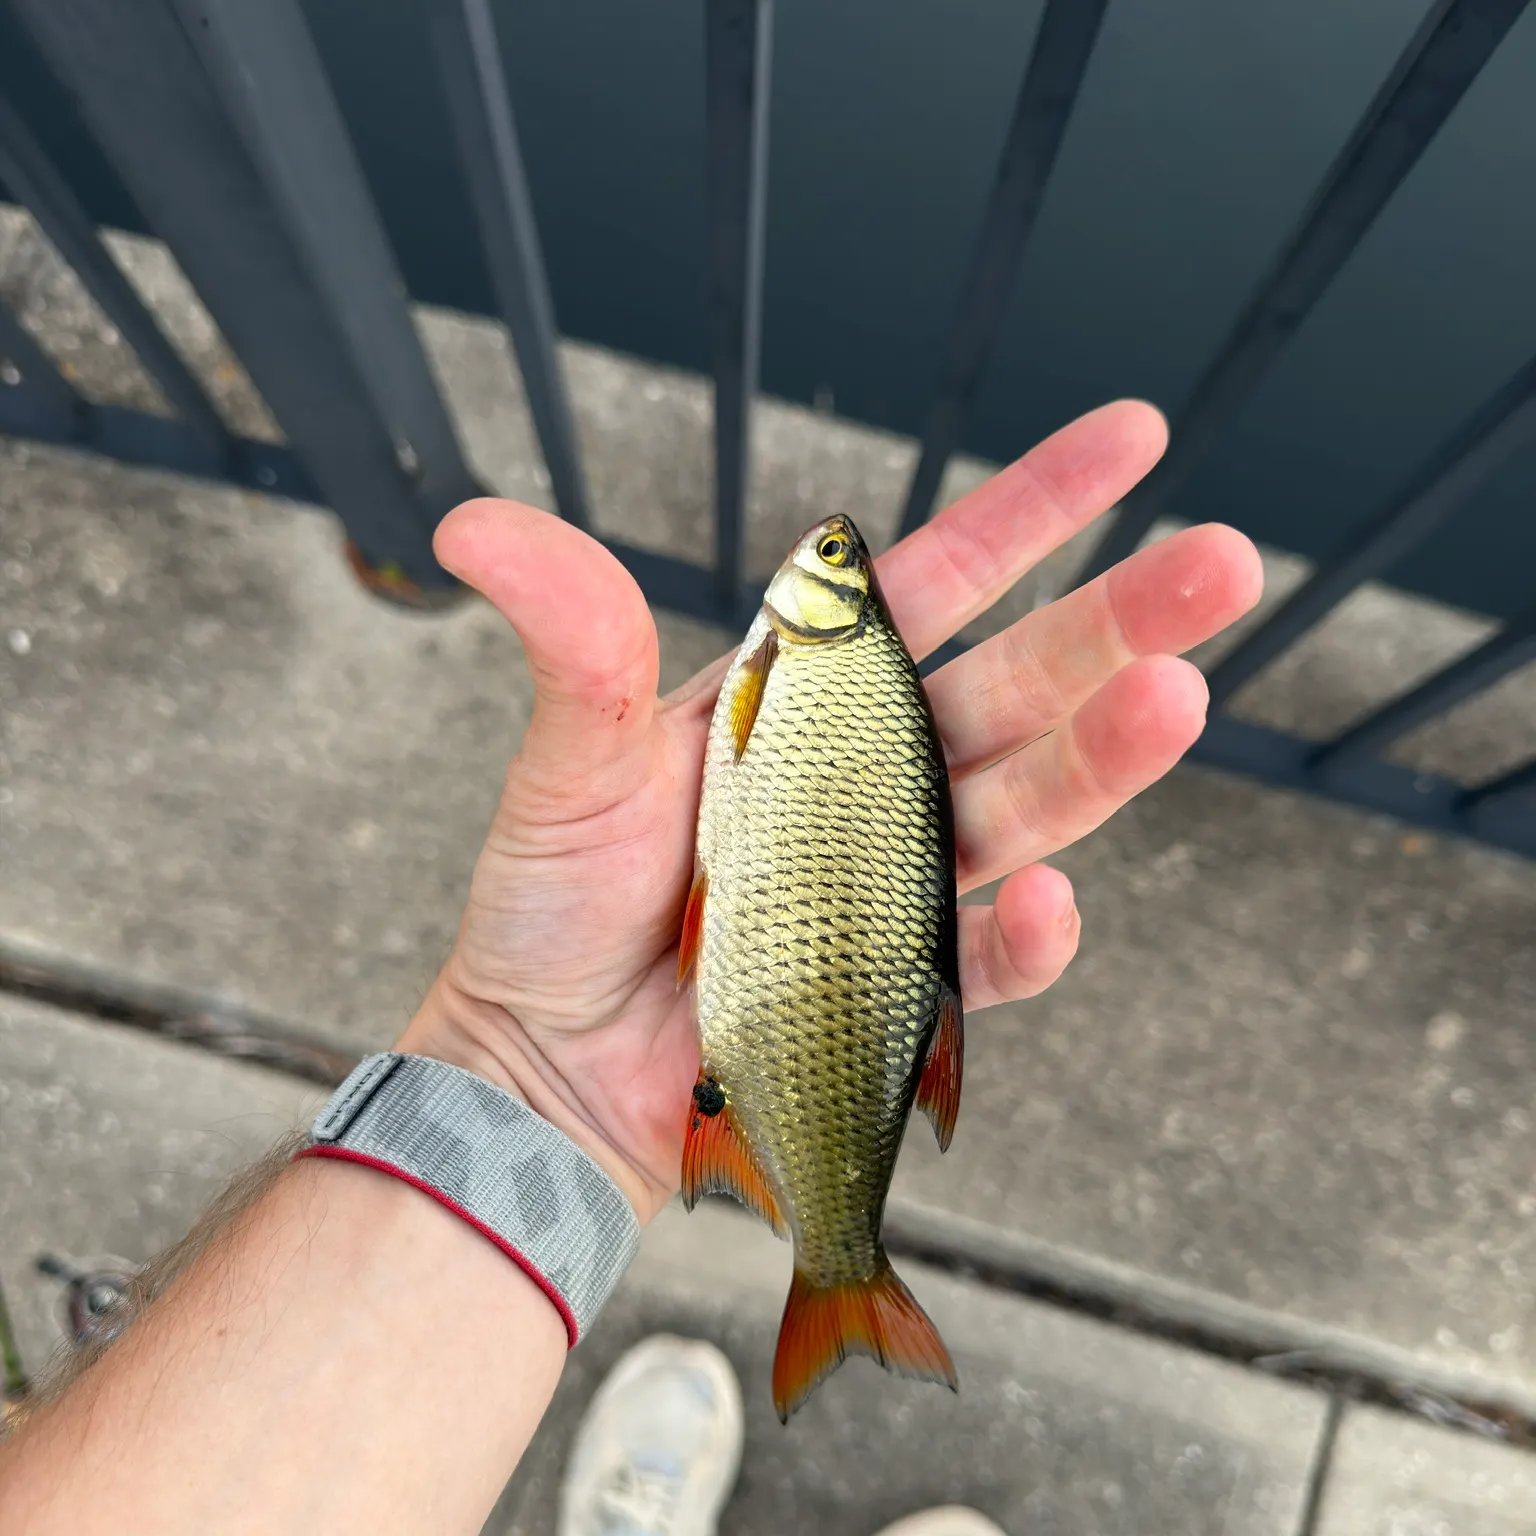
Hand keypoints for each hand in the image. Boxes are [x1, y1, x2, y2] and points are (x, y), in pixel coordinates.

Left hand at [397, 401, 1261, 1221]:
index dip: (1036, 509)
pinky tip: (1052, 902)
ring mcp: (896, 880)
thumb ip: (569, 641)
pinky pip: (983, 958)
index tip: (1135, 438)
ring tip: (1174, 704)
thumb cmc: (554, 907)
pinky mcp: (902, 987)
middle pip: (1018, 684)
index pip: (941, 583)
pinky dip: (1022, 938)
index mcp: (811, 696)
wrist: (546, 1064)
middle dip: (1120, 620)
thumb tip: (474, 522)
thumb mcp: (568, 759)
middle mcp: (874, 776)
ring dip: (1100, 760)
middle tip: (1225, 561)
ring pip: (1022, 806)